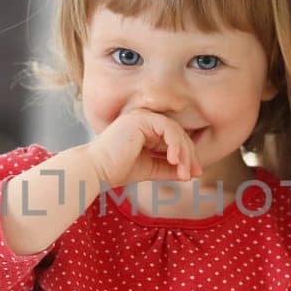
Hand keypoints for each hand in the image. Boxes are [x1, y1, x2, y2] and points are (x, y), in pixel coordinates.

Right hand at [84, 108, 202, 187]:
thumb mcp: (150, 169)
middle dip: (189, 155)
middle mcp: (146, 120)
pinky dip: (175, 144)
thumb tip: (190, 173)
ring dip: (184, 152)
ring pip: (176, 132)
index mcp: (146, 129)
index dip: (187, 156)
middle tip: (193, 174)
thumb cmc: (117, 170)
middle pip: (178, 135)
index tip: (193, 174)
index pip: (174, 140)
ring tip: (184, 171)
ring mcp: (143, 116)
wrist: (96, 170)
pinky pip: (168, 128)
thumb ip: (169, 168)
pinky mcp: (142, 118)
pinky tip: (175, 160)